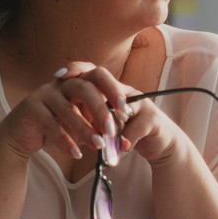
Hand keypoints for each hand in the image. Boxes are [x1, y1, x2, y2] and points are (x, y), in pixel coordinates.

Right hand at [0, 62, 129, 161]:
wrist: (22, 136)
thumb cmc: (57, 128)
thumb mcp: (81, 126)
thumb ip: (98, 128)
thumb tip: (121, 139)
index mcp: (76, 81)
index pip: (96, 75)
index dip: (111, 87)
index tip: (124, 106)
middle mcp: (61, 83)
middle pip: (83, 88)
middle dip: (100, 109)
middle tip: (111, 130)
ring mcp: (44, 93)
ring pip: (67, 109)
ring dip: (85, 129)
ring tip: (98, 145)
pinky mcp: (30, 108)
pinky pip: (50, 124)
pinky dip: (65, 140)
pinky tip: (76, 153)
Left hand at [50, 64, 188, 166]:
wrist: (159, 143)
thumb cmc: (127, 132)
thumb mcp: (106, 126)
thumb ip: (89, 121)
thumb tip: (63, 123)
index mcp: (111, 91)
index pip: (92, 73)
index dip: (76, 70)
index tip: (58, 75)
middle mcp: (126, 92)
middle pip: (106, 84)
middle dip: (92, 96)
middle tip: (74, 105)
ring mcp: (141, 104)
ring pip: (120, 108)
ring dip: (109, 125)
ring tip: (101, 138)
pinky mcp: (153, 120)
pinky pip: (136, 128)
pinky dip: (126, 140)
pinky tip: (121, 148)